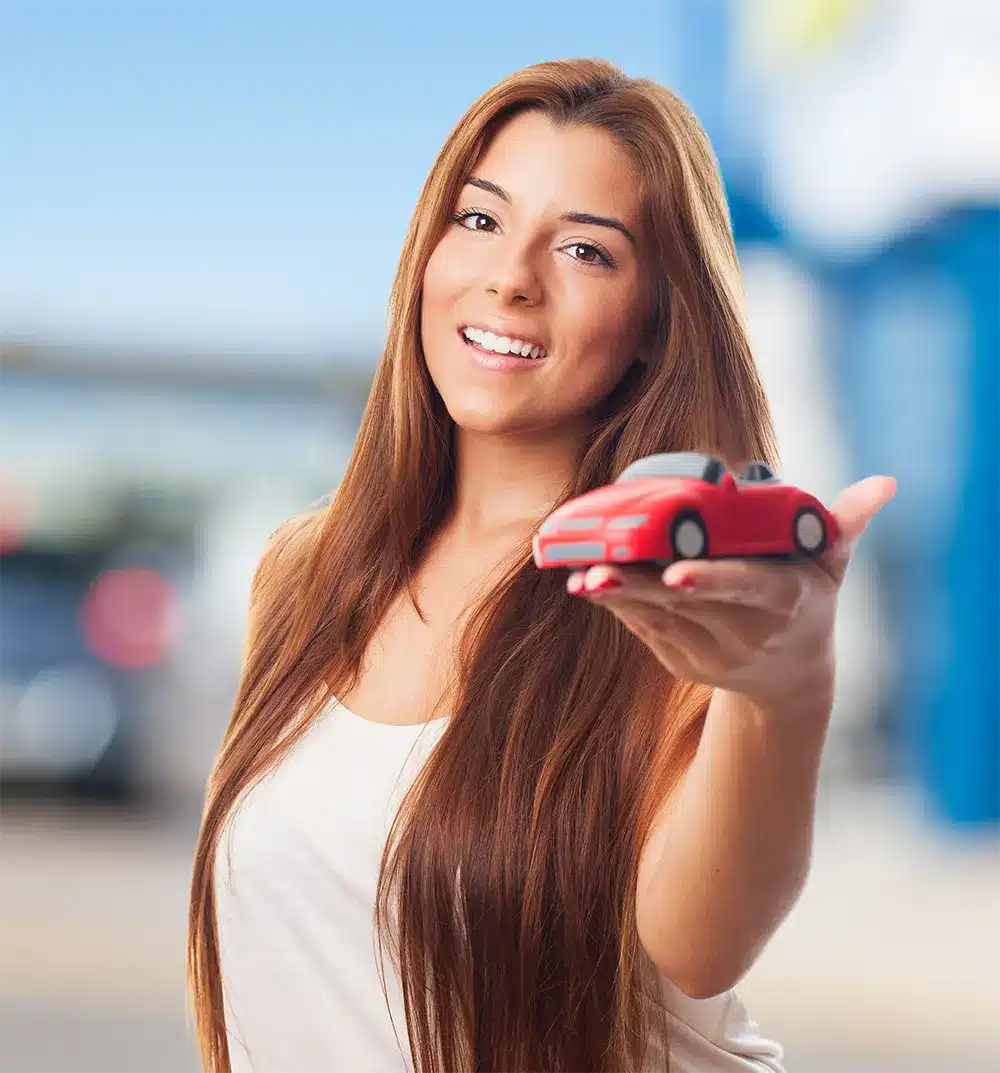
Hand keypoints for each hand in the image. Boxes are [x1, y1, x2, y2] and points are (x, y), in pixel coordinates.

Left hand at [565, 476, 896, 711]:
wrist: (790, 675)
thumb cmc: (808, 600)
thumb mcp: (830, 564)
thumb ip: (844, 523)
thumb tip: (884, 483)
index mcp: (787, 601)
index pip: (750, 588)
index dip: (714, 581)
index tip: (677, 572)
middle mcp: (749, 633)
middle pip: (688, 603)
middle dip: (641, 584)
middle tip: (599, 567)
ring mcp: (713, 654)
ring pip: (658, 618)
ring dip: (618, 594)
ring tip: (583, 572)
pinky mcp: (683, 662)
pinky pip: (645, 629)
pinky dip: (617, 606)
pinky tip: (588, 582)